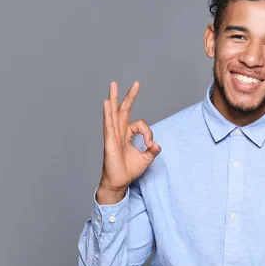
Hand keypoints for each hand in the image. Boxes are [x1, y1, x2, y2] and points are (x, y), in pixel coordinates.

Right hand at [98, 81, 160, 200]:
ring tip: (113, 85)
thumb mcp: (146, 159)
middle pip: (123, 110)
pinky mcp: (109, 142)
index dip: (148, 132)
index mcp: (126, 135)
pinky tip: (107, 103)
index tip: (150, 143)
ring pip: (113, 114)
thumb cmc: (129, 170)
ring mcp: (113, 136)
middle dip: (129, 96)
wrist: (119, 183)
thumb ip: (153, 150)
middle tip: (136, 83)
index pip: (139, 124)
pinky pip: (108, 125)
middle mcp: (119, 132)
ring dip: (114, 98)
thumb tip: (157, 144)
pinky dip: (108, 113)